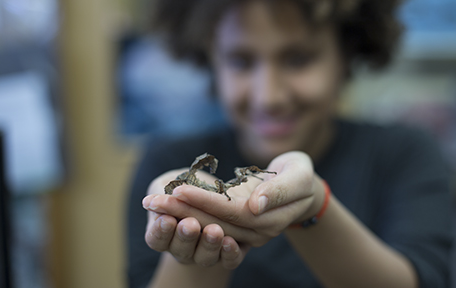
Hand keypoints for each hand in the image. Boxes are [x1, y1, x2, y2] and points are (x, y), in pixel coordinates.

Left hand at [143, 151, 325, 245]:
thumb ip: (280, 190)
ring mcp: (244, 231)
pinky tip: (166, 205)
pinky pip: (209, 220)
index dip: (204, 202)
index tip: (178, 190)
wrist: (305, 188)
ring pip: (206, 224)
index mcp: (269, 221)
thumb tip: (255, 205)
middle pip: (212, 222)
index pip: (230, 213)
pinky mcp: (236, 224)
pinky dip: (187, 212)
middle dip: (181, 211)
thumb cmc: (302, 175)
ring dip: (178, 214)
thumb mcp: (300, 176)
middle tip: (150, 200)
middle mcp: (254, 232)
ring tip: (150, 203)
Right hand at [143, 169, 248, 268]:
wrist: (223, 194)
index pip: (157, 239)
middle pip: (181, 250)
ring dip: (209, 244)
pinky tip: (230, 241)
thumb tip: (153, 199)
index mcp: (166, 234)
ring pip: (205, 257)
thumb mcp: (172, 185)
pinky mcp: (230, 255)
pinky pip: (229, 260)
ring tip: (214, 230)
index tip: (166, 219)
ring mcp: (206, 254)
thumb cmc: (190, 187)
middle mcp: (184, 249)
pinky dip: (229, 253)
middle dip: (185, 236)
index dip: (160, 231)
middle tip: (190, 224)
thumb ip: (162, 192)